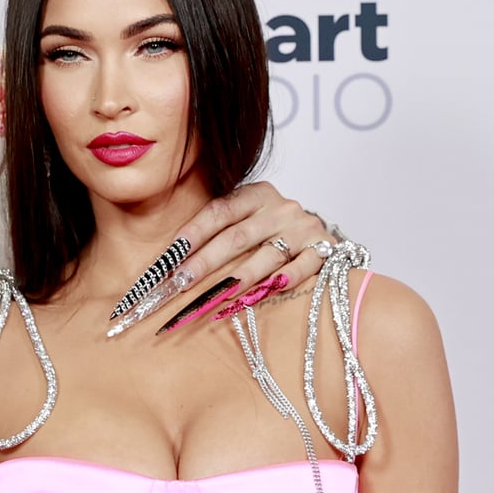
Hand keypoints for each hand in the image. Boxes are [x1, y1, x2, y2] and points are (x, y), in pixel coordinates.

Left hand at [110, 184, 334, 331]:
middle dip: (206, 262)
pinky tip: (260, 294)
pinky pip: (301, 269)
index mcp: (257, 194)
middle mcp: (281, 209)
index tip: (170, 257)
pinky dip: (281, 282)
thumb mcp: (247, 218)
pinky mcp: (324, 249)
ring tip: (212, 298)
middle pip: (237, 237)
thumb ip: (218, 231)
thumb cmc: (271, 229)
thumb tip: (169, 262)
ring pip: (266, 257)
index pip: (219, 212)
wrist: (319, 233)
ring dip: (237, 279)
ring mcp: (304, 229)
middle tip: (181, 283)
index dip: (193, 233)